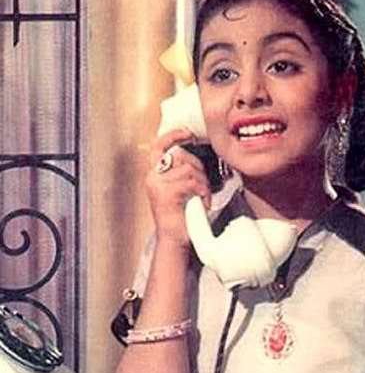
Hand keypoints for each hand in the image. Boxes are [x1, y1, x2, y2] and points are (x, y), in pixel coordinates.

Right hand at [146, 128, 210, 247]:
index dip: (172, 136)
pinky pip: (191, 182)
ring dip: (202, 182)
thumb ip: (181, 172)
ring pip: (188, 169)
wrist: (175, 240)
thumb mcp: (180, 188)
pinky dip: (202, 191)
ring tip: (203, 196)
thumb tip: (193, 155)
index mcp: (154, 175)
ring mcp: (157, 185)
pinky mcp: (166, 194)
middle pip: (181, 156)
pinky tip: (203, 202)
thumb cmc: (181, 216)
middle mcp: (152, 177)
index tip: (188, 133)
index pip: (158, 146)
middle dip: (198, 167)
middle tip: (204, 185)